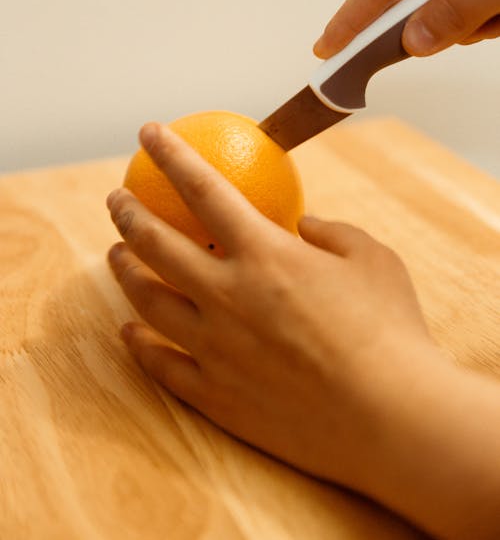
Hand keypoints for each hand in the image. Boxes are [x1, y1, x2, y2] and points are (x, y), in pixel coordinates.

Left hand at [107, 124, 432, 490]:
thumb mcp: (372, 258)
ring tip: (114, 256)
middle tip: (116, 199)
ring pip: (147, 302)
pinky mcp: (216, 394)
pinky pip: (161, 365)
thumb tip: (302, 226)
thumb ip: (331, 233)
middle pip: (156, 244)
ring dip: (124, 272)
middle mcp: (227, 295)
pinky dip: (137, 344)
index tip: (148, 132)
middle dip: (128, 213)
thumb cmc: (390, 329)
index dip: (172, 155)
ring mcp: (215, 348)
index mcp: (265, 254)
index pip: (204, 189)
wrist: (391, 417)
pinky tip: (126, 332)